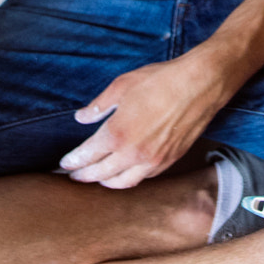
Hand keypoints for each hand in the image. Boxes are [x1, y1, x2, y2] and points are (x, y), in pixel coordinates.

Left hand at [59, 53, 234, 188]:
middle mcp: (133, 154)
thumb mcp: (122, 86)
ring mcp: (153, 160)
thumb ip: (99, 105)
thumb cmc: (160, 80)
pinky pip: (143, 178)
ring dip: (106, 182)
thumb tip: (81, 117)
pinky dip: (129, 178)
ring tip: (96, 177)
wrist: (200, 84)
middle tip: (72, 175)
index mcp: (117, 134)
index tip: (63, 164)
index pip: (87, 156)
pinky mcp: (169, 161)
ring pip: (122, 183)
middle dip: (83, 175)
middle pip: (101, 174)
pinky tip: (124, 172)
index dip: (72, 162)